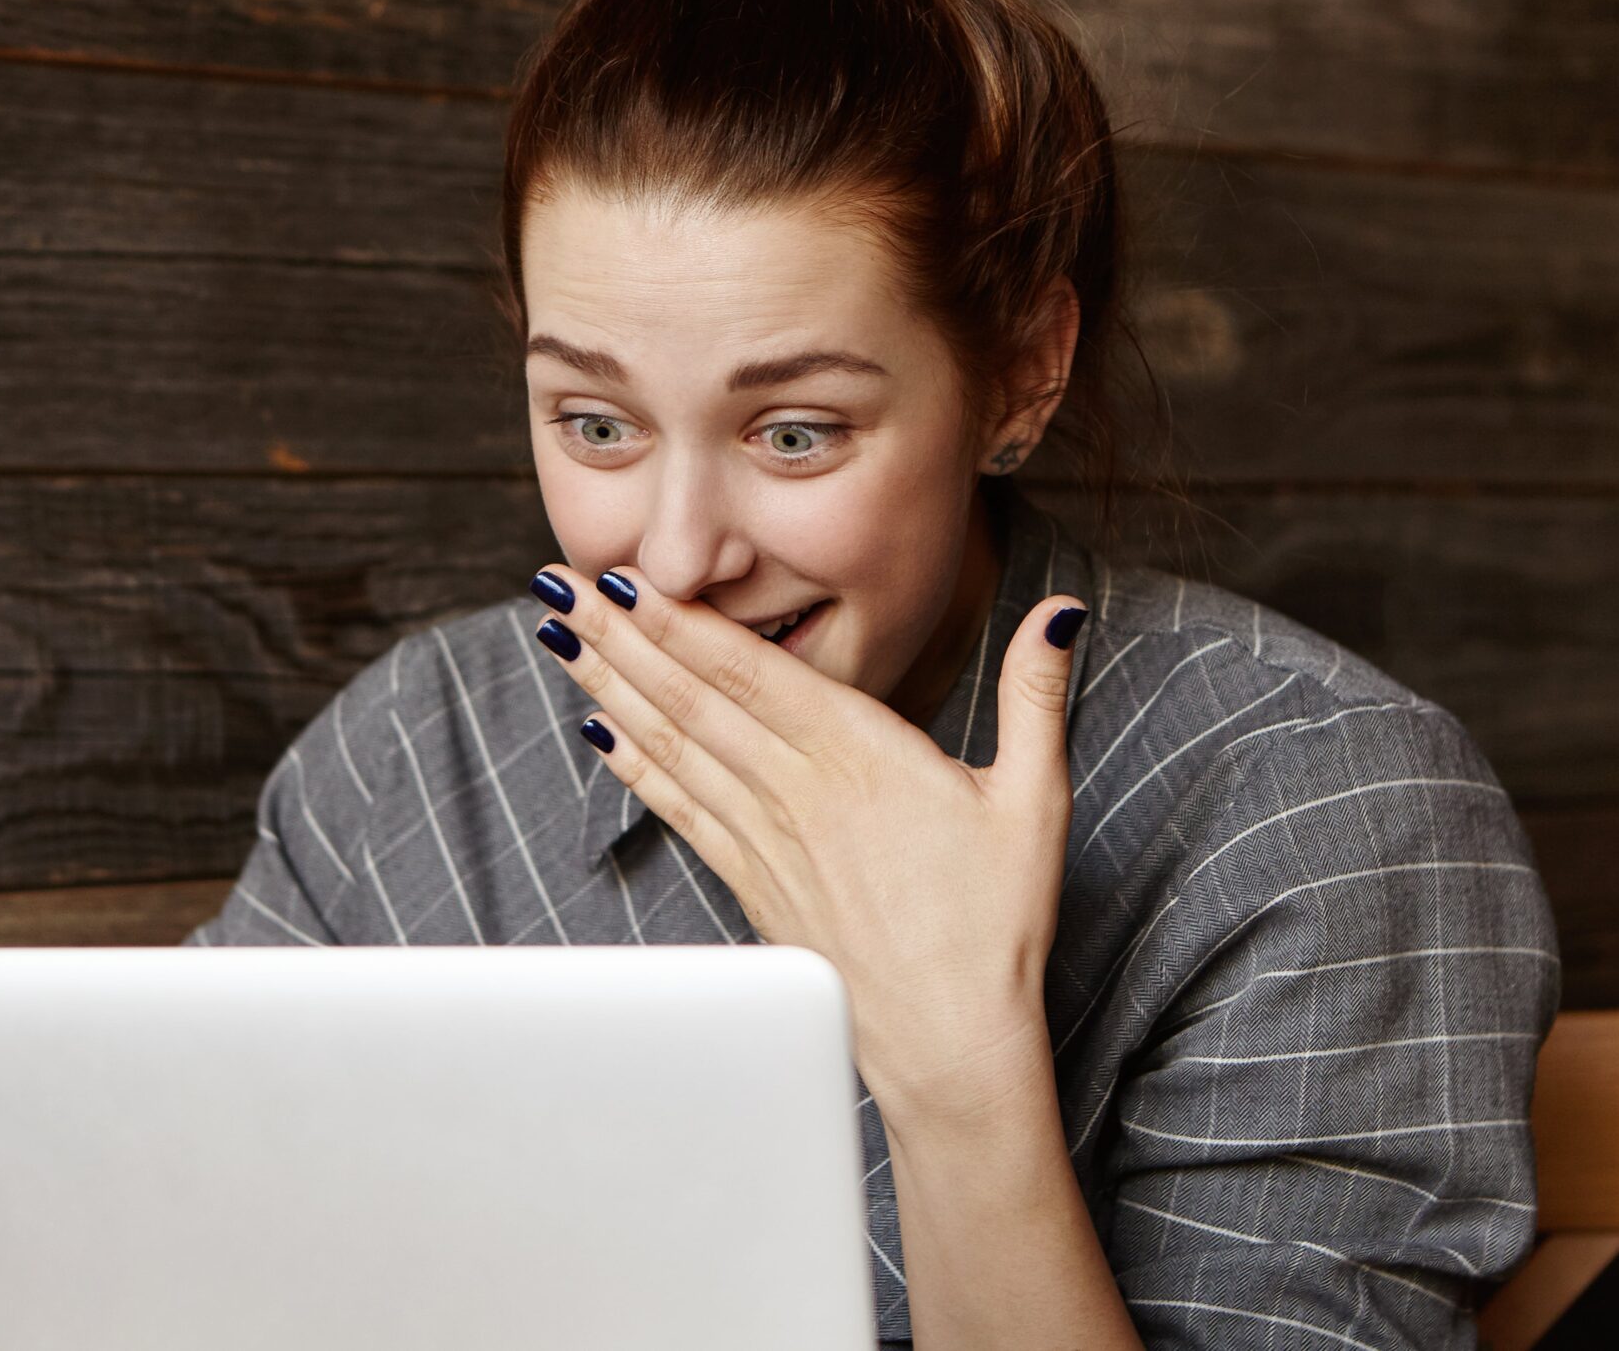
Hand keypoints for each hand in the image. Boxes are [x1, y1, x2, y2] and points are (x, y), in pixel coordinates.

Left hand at [530, 564, 1087, 1124]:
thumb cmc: (995, 922)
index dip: (681, 622)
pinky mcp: (753, 884)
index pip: (751, 671)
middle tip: (557, 584)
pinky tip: (601, 732)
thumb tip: (1061, 613)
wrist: (950, 1042)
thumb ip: (1035, 696)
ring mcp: (766, 840)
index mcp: (858, 755)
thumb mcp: (1032, 797)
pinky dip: (635, 766)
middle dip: (619, 636)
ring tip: (561, 638)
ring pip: (673, 746)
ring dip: (612, 687)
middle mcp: (796, 791)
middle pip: (692, 698)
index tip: (627, 575)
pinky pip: (681, 811)